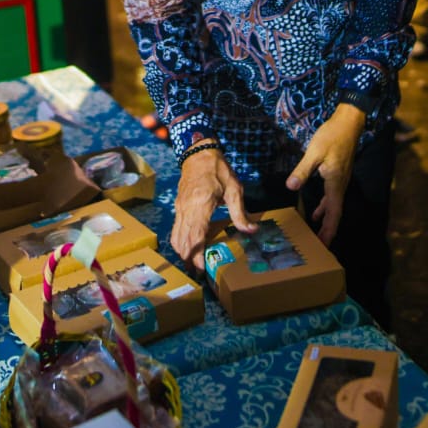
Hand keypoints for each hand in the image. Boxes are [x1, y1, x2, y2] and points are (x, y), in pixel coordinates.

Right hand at [171, 141, 255, 270]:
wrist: (198, 154)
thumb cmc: (218, 170)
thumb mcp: (234, 189)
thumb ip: (240, 212)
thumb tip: (252, 230)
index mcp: (201, 204)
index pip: (196, 235)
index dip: (196, 254)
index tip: (201, 268)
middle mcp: (187, 208)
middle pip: (184, 240)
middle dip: (189, 259)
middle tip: (198, 274)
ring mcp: (180, 208)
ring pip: (176, 236)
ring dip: (182, 253)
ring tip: (192, 265)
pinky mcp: (178, 207)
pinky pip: (175, 229)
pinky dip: (179, 242)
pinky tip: (187, 249)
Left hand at [286, 104, 365, 244]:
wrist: (349, 122)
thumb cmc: (332, 136)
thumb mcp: (314, 152)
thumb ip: (302, 170)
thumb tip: (291, 187)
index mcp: (335, 184)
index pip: (333, 214)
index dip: (329, 231)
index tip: (324, 245)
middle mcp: (340, 186)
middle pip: (335, 214)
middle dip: (327, 231)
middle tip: (319, 246)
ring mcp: (340, 181)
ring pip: (333, 207)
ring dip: (326, 220)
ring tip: (316, 234)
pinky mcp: (337, 175)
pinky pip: (331, 197)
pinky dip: (324, 207)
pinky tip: (316, 212)